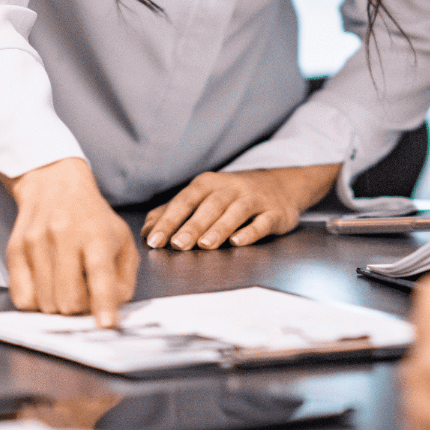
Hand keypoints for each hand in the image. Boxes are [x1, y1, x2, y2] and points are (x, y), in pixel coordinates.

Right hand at [0, 158, 137, 325]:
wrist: (54, 184)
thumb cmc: (92, 217)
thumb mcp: (121, 239)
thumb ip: (124, 276)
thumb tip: (113, 308)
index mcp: (96, 233)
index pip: (99, 273)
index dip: (103, 303)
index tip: (106, 324)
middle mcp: (64, 235)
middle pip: (69, 299)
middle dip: (79, 309)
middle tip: (84, 295)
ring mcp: (36, 242)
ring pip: (46, 303)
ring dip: (58, 305)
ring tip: (66, 283)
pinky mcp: (15, 249)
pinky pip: (22, 298)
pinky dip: (37, 302)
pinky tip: (47, 284)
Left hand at [141, 164, 338, 250]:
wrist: (281, 185)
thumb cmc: (232, 195)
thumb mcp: (204, 196)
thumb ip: (175, 212)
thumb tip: (147, 230)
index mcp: (208, 184)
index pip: (185, 201)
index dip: (169, 220)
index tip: (153, 240)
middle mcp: (230, 188)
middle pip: (209, 207)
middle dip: (192, 226)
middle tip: (177, 245)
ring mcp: (254, 199)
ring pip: (235, 213)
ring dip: (219, 228)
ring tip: (205, 245)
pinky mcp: (274, 213)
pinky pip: (262, 222)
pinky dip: (250, 231)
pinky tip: (238, 241)